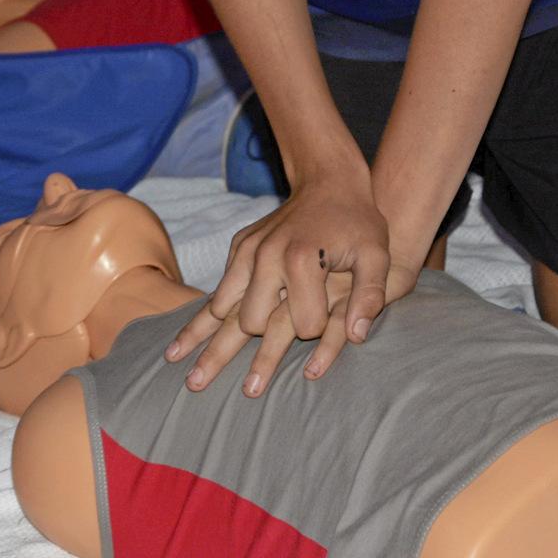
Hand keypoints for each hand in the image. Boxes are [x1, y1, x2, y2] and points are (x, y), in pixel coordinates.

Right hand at [166, 181, 397, 395]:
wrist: (328, 181)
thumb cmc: (358, 223)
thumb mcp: (376, 256)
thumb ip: (370, 296)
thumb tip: (357, 336)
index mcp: (302, 261)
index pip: (304, 326)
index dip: (319, 331)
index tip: (329, 321)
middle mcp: (267, 257)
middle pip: (251, 323)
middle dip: (261, 346)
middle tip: (243, 377)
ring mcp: (248, 251)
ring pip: (221, 309)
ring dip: (208, 340)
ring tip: (181, 368)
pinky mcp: (239, 246)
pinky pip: (220, 289)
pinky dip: (206, 315)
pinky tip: (184, 339)